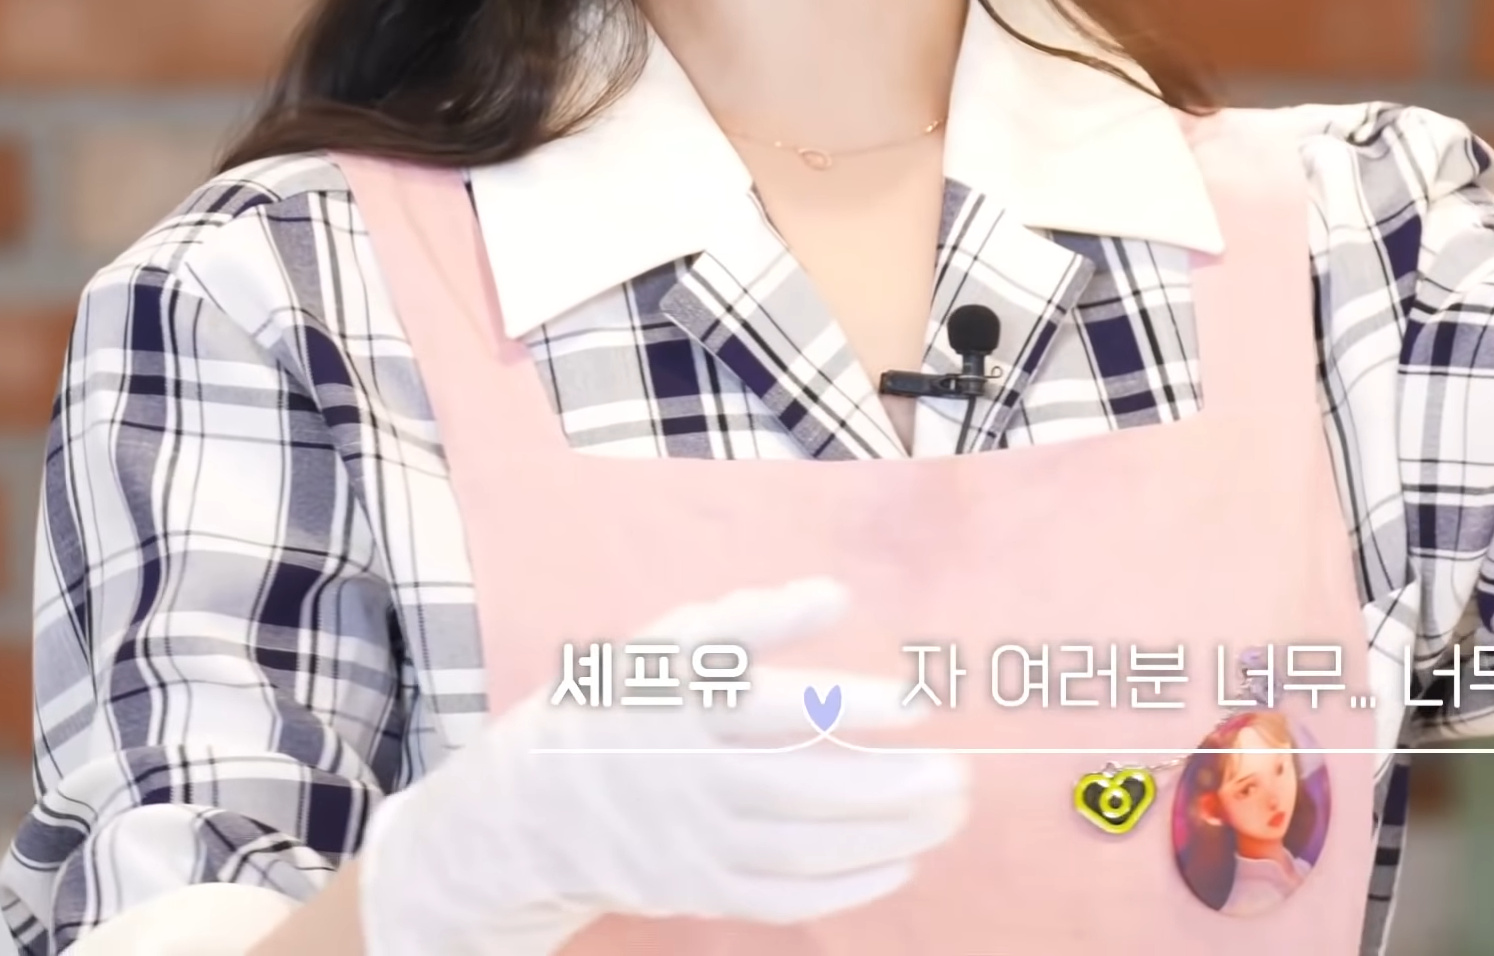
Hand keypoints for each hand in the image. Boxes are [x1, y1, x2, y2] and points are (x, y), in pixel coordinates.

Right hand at [356, 576, 969, 955]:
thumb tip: (835, 596)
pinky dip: (845, 886)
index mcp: (672, 698)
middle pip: (794, 786)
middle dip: (884, 783)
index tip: (914, 699)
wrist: (535, 807)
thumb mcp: (663, 644)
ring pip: (798, 846)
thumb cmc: (627, 703)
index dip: (839, 700)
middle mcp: (680, 770)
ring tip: (948, 809)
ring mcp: (688, 838)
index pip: (762, 697)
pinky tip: (902, 860)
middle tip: (957, 771)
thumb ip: (745, 619)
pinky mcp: (696, 888)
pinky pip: (780, 896)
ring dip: (882, 834)